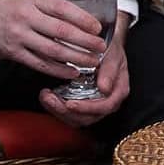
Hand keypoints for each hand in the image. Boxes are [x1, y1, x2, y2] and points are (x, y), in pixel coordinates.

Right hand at [0, 0, 112, 81]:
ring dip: (75, 58)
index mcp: (32, 0)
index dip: (83, 19)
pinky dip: (58, 70)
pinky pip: (40, 64)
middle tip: (100, 47)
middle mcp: (26, 17)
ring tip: (91, 62)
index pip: (62, 8)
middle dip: (84, 41)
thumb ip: (49, 8)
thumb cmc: (5, 7)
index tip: (98, 27)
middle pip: (61, 31)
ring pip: (52, 50)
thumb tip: (79, 18)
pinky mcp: (13, 53)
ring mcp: (19, 36)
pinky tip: (71, 72)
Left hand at [41, 10, 129, 125]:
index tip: (70, 103)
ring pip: (76, 119)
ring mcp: (93, 105)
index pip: (104, 107)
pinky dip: (56, 108)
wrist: (103, 45)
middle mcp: (106, 102)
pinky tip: (47, 96)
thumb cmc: (110, 49)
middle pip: (87, 118)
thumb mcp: (113, 54)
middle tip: (50, 99)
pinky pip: (69, 113)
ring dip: (58, 111)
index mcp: (117, 92)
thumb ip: (110, 70)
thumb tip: (104, 88)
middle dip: (66, 111)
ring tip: (45, 96)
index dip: (87, 108)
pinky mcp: (81, 103)